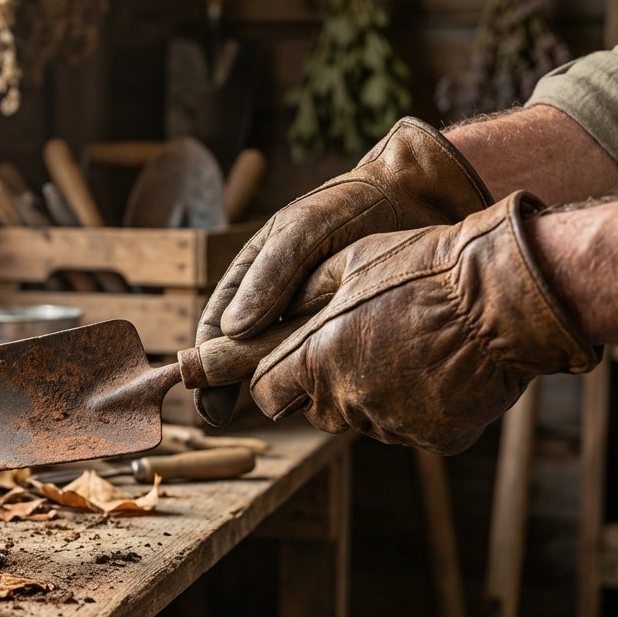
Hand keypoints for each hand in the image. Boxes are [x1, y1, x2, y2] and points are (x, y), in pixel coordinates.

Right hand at [194, 117, 492, 425]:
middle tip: (219, 417)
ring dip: (280, 384)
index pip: (217, 326)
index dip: (204, 364)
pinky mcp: (345, 333)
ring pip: (283, 363)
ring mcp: (309, 321)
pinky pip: (323, 364)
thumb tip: (232, 330)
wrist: (414, 198)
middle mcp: (276, 304)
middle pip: (243, 354)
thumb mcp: (304, 230)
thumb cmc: (350, 206)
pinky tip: (328, 396)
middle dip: (229, 385)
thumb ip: (271, 274)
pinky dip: (320, 381)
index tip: (203, 398)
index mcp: (253, 276)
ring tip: (280, 404)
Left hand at [249, 191, 598, 454]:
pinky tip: (441, 370)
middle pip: (316, 410)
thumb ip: (296, 295)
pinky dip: (420, 408)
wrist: (505, 299)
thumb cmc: (424, 270)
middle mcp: (349, 400)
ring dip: (374, 395)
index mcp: (318, 358)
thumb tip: (251, 317)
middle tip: (362, 344)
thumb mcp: (349, 262)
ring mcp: (394, 424)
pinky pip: (412, 429)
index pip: (266, 393)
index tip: (286, 365)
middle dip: (325, 385)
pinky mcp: (436, 440)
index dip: (273, 379)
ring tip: (410, 349)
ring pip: (365, 420)